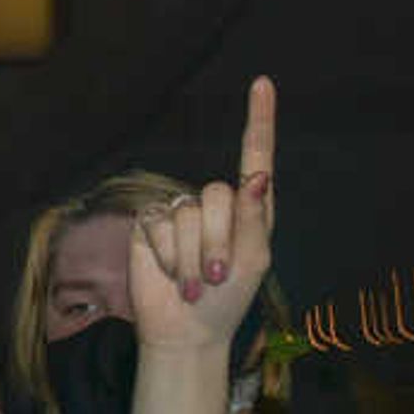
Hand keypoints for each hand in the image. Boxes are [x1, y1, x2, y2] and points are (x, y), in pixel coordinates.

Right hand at [127, 77, 276, 351]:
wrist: (186, 329)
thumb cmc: (229, 299)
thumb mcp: (254, 262)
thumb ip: (254, 219)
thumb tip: (258, 177)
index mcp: (250, 208)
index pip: (255, 156)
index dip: (258, 120)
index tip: (262, 84)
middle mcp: (215, 204)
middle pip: (219, 194)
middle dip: (219, 241)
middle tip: (217, 276)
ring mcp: (181, 212)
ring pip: (188, 213)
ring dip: (194, 256)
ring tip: (194, 282)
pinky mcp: (151, 225)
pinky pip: (160, 224)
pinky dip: (170, 256)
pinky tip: (172, 273)